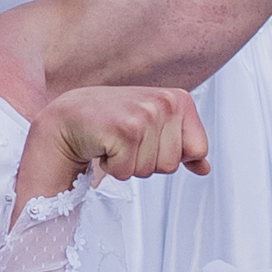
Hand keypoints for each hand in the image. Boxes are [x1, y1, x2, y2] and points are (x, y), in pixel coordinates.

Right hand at [21, 85, 208, 198]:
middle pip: (172, 164)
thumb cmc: (109, 121)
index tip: (148, 139)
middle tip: (126, 141)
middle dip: (147, 161)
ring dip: (128, 164)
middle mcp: (164, 102)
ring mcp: (143, 115)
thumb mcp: (153, 128)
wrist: (67, 118)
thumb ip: (182, 145)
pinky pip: (127, 172)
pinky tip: (102, 146)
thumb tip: (203, 168)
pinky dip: (112, 167)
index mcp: (178, 98)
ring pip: (150, 170)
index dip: (170, 154)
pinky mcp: (123, 131)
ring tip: (113, 142)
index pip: (198, 150)